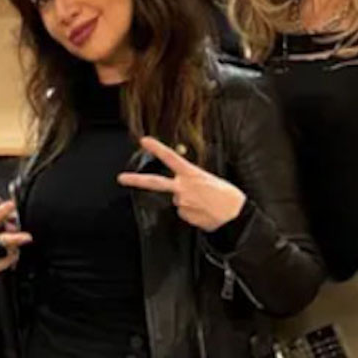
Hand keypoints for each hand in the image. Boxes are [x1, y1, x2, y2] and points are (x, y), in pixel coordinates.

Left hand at [118, 136, 245, 231]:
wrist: (236, 216)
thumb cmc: (228, 196)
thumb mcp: (210, 179)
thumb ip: (191, 179)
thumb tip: (182, 186)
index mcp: (192, 174)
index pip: (171, 158)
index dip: (157, 148)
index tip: (144, 141)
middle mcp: (183, 188)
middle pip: (155, 183)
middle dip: (136, 180)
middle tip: (120, 178)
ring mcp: (181, 203)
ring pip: (178, 201)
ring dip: (188, 202)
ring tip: (206, 203)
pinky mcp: (184, 216)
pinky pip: (184, 213)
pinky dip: (192, 212)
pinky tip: (204, 211)